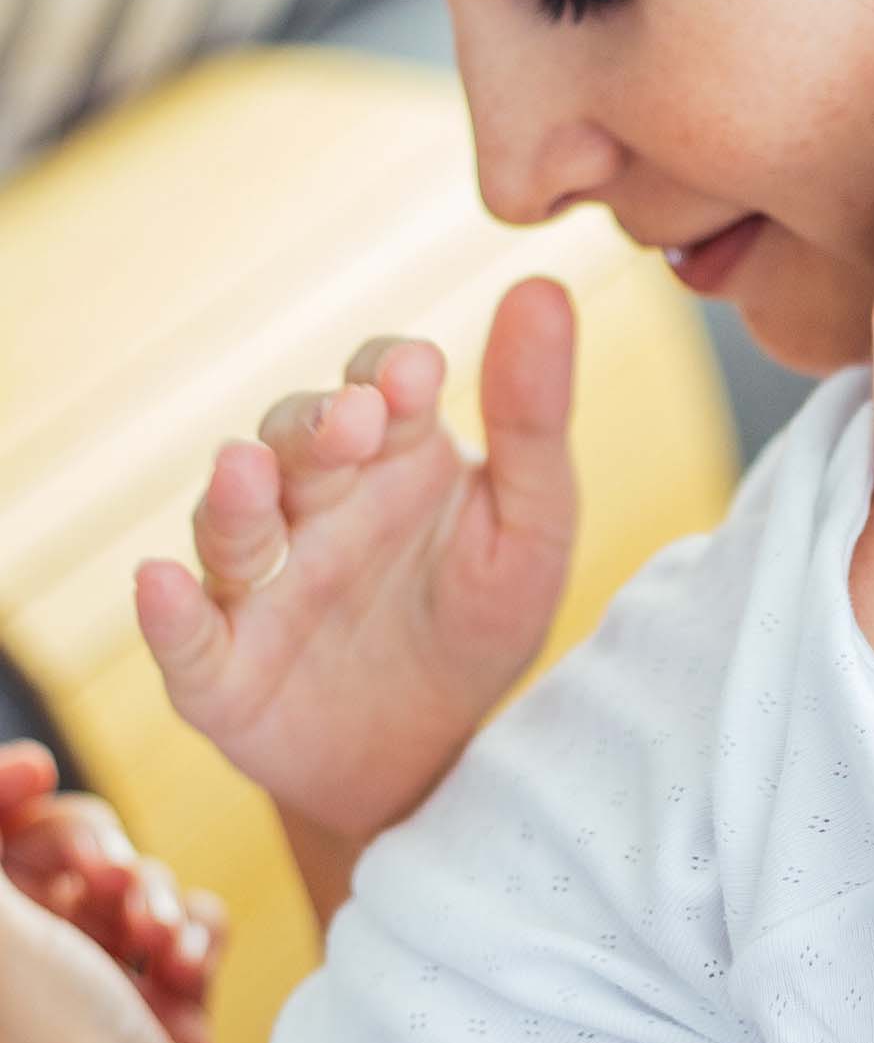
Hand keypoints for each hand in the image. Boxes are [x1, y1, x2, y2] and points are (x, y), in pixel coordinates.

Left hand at [0, 744, 256, 1042]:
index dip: (4, 793)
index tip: (39, 764)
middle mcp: (17, 979)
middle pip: (54, 853)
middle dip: (93, 848)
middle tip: (112, 875)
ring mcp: (92, 992)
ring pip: (126, 884)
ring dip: (152, 897)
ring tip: (160, 942)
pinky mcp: (164, 1007)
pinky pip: (185, 925)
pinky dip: (194, 935)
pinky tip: (191, 972)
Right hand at [134, 278, 577, 846]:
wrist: (435, 754)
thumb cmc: (481, 620)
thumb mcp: (533, 525)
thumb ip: (535, 420)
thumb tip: (546, 287)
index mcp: (392, 457)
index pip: (378, 386)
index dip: (388, 374)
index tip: (417, 370)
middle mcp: (314, 504)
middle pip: (297, 444)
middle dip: (317, 427)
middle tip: (353, 418)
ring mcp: (261, 585)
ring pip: (234, 528)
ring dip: (237, 498)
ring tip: (248, 470)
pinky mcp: (223, 670)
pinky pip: (186, 638)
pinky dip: (167, 614)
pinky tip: (159, 584)